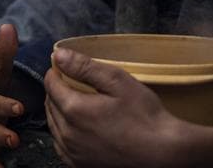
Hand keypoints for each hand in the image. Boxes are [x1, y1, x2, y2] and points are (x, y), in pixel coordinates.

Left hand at [44, 47, 212, 167]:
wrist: (162, 154)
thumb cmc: (145, 117)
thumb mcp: (118, 82)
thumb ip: (85, 67)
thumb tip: (59, 55)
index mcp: (74, 109)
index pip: (51, 84)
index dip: (57, 72)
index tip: (66, 68)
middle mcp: (67, 134)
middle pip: (50, 104)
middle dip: (57, 90)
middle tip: (73, 83)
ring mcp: (73, 153)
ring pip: (53, 125)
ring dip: (59, 111)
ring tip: (77, 103)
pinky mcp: (79, 165)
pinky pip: (61, 145)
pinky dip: (64, 132)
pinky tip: (78, 127)